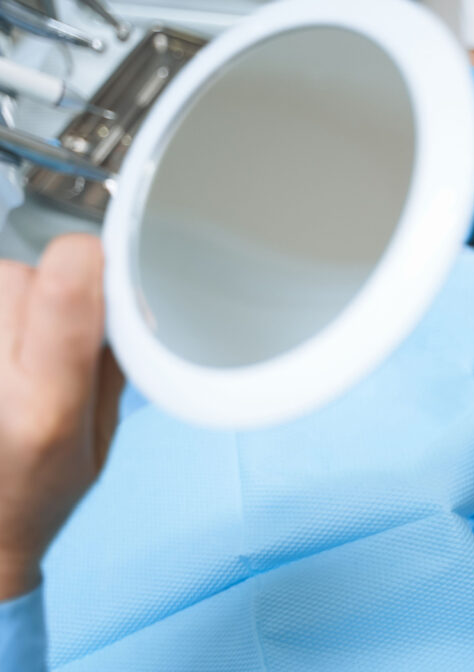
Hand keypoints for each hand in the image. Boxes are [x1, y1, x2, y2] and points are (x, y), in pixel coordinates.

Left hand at [0, 235, 115, 599]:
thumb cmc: (36, 494)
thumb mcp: (102, 436)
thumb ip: (113, 361)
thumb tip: (124, 296)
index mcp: (47, 407)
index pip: (64, 287)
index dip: (91, 260)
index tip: (107, 270)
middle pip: (19, 275)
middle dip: (49, 288)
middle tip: (55, 334)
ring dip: (13, 302)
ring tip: (18, 351)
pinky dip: (2, 320)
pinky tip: (5, 357)